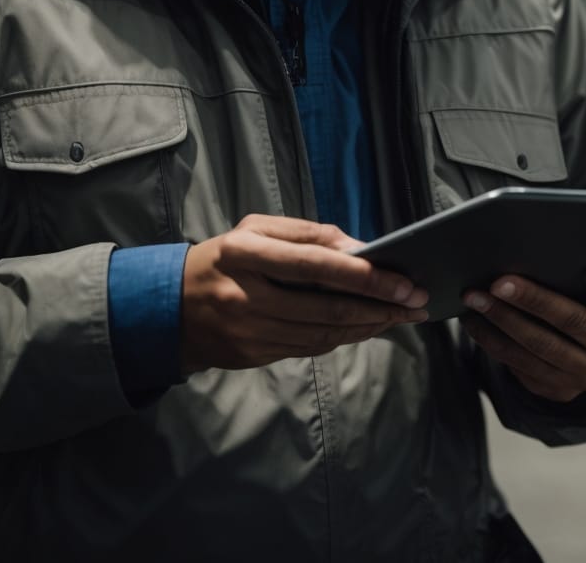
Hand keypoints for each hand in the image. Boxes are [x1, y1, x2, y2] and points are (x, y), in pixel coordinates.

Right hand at [181, 214, 429, 372]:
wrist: (170, 308)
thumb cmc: (222, 259)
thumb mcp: (254, 230)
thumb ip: (306, 234)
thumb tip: (359, 248)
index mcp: (244, 253)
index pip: (315, 265)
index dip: (364, 275)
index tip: (403, 281)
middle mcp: (245, 295)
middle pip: (326, 306)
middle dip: (379, 306)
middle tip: (416, 302)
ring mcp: (249, 331)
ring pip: (324, 333)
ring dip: (369, 325)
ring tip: (400, 315)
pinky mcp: (254, 356)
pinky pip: (310, 347)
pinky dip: (344, 337)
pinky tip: (366, 326)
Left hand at [463, 266, 585, 402]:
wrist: (582, 356)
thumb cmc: (582, 304)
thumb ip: (577, 274)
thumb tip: (528, 245)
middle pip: (575, 322)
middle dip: (533, 300)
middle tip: (499, 282)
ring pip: (541, 347)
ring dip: (502, 320)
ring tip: (475, 298)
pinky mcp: (560, 389)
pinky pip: (520, 365)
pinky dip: (493, 340)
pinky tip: (474, 320)